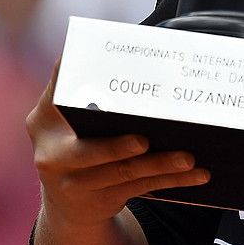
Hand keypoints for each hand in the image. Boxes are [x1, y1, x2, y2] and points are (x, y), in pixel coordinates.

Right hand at [26, 60, 209, 229]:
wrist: (68, 202)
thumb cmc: (77, 139)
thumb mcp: (67, 114)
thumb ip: (85, 87)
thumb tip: (121, 41)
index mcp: (45, 122)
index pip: (58, 97)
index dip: (73, 87)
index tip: (98, 76)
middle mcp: (53, 156)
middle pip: (88, 153)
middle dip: (116, 148)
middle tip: (144, 140)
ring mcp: (77, 184)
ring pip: (124, 174)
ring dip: (160, 164)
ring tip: (188, 157)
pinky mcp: (103, 200)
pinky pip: (144, 188)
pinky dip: (174, 181)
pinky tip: (198, 174)